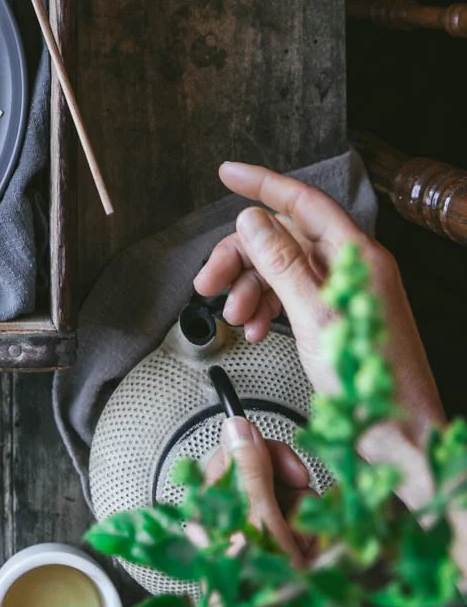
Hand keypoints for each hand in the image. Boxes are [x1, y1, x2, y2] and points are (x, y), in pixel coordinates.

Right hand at [194, 161, 444, 500]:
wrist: (397, 432)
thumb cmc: (368, 380)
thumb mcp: (313, 315)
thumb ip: (281, 263)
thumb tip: (253, 219)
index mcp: (355, 255)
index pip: (303, 201)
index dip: (262, 183)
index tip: (228, 174)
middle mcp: (351, 265)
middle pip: (284, 239)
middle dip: (242, 257)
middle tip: (209, 280)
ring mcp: (344, 289)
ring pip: (283, 268)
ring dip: (250, 288)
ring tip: (233, 316)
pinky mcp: (336, 313)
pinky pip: (292, 294)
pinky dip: (266, 307)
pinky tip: (253, 328)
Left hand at [198, 417, 322, 606]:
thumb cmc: (267, 593)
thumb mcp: (260, 524)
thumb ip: (250, 472)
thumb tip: (238, 424)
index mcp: (212, 506)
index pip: (235, 453)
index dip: (267, 454)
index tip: (292, 470)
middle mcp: (229, 517)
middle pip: (265, 475)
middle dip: (292, 495)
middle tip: (298, 516)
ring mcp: (254, 536)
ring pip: (289, 499)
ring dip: (305, 523)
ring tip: (301, 551)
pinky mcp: (276, 552)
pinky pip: (300, 525)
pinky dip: (311, 541)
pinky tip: (309, 562)